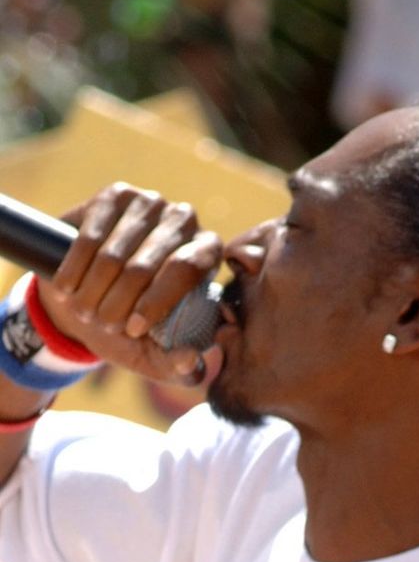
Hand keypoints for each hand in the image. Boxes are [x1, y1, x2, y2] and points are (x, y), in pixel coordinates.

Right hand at [36, 183, 223, 384]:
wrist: (89, 302)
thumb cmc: (130, 331)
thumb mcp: (154, 357)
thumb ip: (178, 366)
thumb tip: (191, 360)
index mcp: (208, 254)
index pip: (186, 268)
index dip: (156, 302)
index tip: (132, 329)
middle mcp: (185, 220)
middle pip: (147, 264)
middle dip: (119, 304)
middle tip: (103, 324)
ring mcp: (150, 203)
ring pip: (115, 254)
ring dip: (94, 291)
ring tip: (86, 310)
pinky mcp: (115, 196)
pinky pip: (89, 237)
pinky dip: (75, 270)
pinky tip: (68, 287)